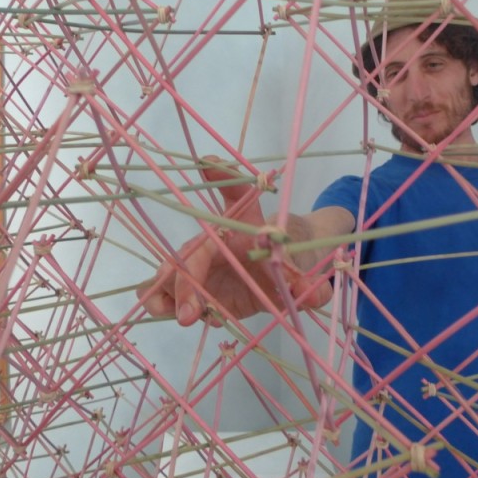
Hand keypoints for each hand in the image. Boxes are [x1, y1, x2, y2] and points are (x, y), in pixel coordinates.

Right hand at [136, 157, 331, 325]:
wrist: (278, 274)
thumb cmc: (283, 259)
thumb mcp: (300, 274)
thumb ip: (309, 284)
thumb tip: (314, 293)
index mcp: (241, 226)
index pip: (235, 197)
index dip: (224, 176)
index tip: (210, 162)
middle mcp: (213, 243)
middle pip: (190, 254)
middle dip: (185, 282)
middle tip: (190, 312)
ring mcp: (199, 268)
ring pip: (170, 273)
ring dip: (166, 293)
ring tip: (174, 315)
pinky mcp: (193, 292)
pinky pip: (167, 294)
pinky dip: (163, 303)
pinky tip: (172, 316)